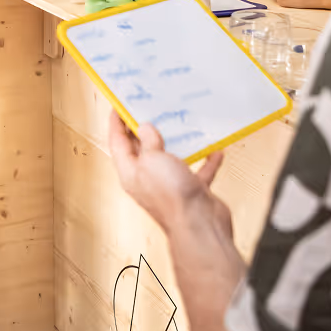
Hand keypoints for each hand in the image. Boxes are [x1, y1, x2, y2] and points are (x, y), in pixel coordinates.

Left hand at [105, 110, 230, 237]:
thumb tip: (144, 129)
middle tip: (149, 108)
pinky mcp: (191, 191)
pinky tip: (214, 149)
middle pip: (142, 150)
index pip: (117, 143)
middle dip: (145, 129)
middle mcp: (148, 179)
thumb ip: (148, 142)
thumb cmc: (172, 197)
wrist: (200, 224)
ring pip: (171, 159)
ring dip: (177, 143)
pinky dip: (205, 160)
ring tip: (180, 123)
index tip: (118, 106)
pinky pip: (197, 171)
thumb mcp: (152, 160)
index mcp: (131, 173)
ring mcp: (170, 186)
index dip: (116, 123)